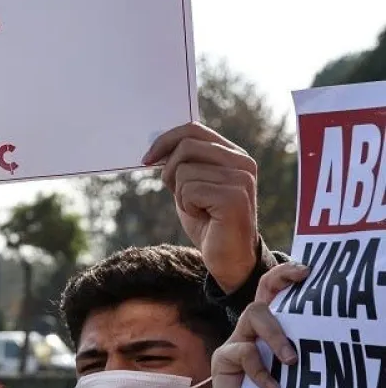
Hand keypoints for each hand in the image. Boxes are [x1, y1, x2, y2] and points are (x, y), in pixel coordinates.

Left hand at [144, 123, 259, 294]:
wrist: (227, 258)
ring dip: (181, 195)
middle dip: (170, 171)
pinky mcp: (234, 197)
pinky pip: (189, 190)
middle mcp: (242, 162)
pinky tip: (204, 217)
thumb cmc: (208, 222)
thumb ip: (181, 165)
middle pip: (186, 145)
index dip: (164, 140)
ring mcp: (241, 178)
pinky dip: (187, 206)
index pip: (193, 129)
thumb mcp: (190, 187)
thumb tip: (155, 148)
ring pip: (184, 170)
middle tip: (178, 194)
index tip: (146, 159)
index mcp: (233, 154)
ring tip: (199, 209)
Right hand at [212, 263, 308, 387]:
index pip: (277, 293)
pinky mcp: (223, 359)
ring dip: (277, 335)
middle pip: (263, 293)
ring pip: (255, 315)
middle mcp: (254, 329)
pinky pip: (244, 352)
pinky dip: (262, 372)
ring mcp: (237, 342)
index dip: (287, 275)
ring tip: (292, 362)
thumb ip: (305, 350)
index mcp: (274, 328)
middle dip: (280, 279)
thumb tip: (340, 335)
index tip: (309, 271)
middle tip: (302, 278)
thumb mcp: (298, 371)